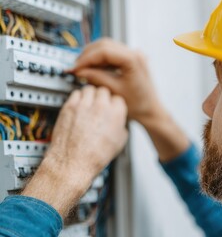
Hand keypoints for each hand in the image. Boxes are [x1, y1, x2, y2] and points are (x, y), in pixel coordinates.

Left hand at [22, 86, 127, 216]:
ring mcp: (84, 105)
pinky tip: (79, 106)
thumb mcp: (120, 143)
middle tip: (99, 105)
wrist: (74, 162)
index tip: (111, 108)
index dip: (114, 105)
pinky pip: (76, 93)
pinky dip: (78, 98)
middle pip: (104, 91)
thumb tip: (119, 123)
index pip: (118, 98)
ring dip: (90, 95)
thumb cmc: (95, 156)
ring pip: (89, 89)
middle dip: (102, 97)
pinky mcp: (70, 106)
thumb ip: (121, 126)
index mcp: (116, 113)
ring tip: (89, 103)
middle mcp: (101, 106)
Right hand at [70, 38, 161, 124]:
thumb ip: (96, 77)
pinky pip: (112, 54)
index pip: (104, 51)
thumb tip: (79, 70)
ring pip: (107, 47)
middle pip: (105, 44)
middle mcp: (135, 54)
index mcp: (133, 60)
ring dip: (93, 56)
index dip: (87, 58)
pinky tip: (92, 68)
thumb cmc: (138, 104)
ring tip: (82, 68)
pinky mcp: (131, 60)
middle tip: (76, 67)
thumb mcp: (114, 90)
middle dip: (87, 55)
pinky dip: (100, 59)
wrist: (150, 110)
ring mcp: (134, 55)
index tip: (75, 67)